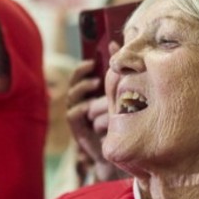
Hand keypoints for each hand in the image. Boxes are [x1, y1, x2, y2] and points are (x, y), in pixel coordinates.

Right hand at [65, 61, 123, 181]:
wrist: (125, 154)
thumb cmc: (126, 124)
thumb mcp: (123, 96)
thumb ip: (118, 72)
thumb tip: (116, 43)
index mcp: (91, 96)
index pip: (80, 77)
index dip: (83, 68)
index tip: (94, 60)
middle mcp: (82, 105)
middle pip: (73, 84)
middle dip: (80, 74)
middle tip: (93, 67)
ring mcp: (80, 118)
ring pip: (72, 98)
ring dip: (83, 88)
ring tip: (97, 82)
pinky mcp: (79, 130)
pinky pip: (73, 115)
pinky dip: (80, 108)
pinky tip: (91, 105)